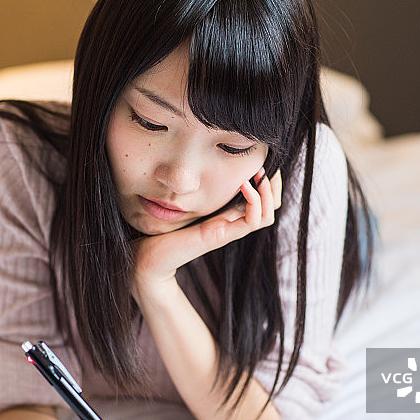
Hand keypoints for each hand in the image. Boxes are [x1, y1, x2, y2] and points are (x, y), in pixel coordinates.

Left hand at [133, 168, 281, 297]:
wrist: (145, 258)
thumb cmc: (158, 230)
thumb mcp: (180, 202)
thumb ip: (192, 188)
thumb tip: (195, 163)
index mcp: (224, 215)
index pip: (261, 200)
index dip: (267, 181)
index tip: (260, 160)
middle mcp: (230, 224)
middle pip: (271, 207)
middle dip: (273, 184)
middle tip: (265, 165)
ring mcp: (228, 231)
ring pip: (268, 214)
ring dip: (268, 191)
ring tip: (259, 172)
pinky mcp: (220, 236)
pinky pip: (253, 221)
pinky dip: (256, 201)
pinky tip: (244, 184)